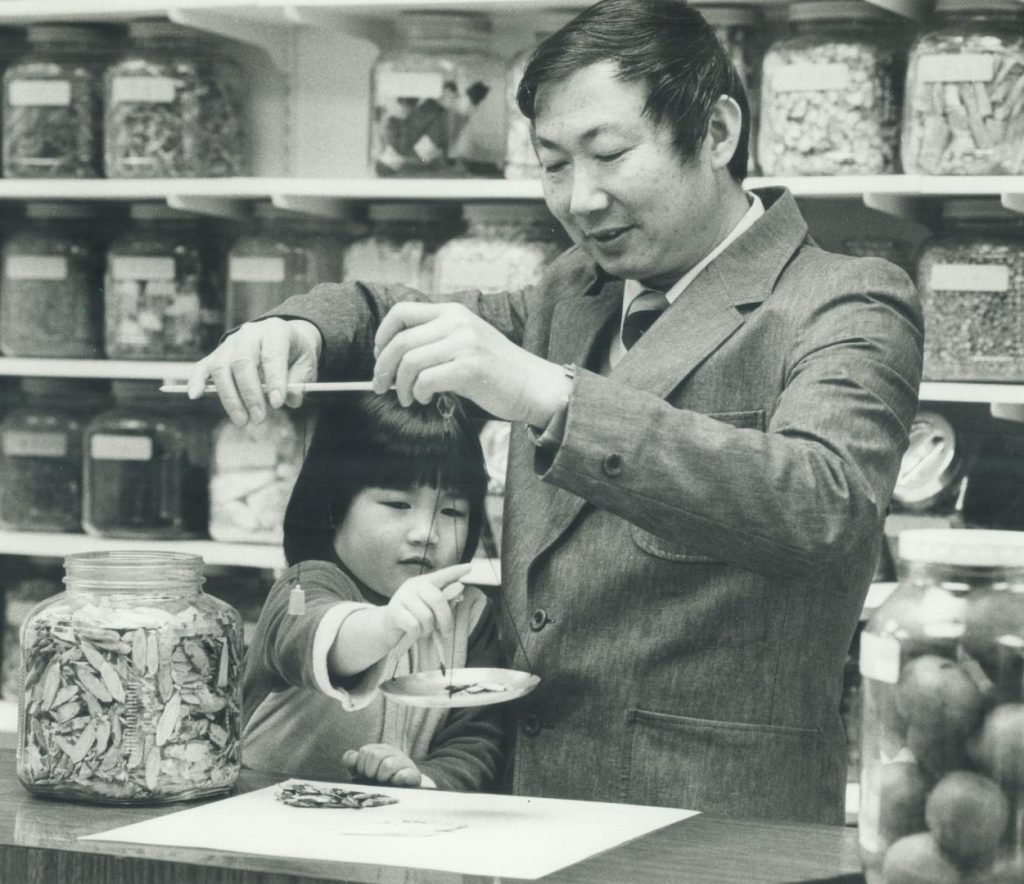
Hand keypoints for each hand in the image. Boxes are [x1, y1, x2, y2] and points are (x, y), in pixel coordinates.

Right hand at [186, 317, 322, 425]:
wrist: (281, 337)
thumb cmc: (294, 354)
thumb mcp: (307, 364)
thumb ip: (299, 381)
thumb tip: (289, 400)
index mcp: (275, 332)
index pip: (272, 355)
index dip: (274, 380)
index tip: (277, 404)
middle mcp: (249, 334)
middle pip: (242, 362)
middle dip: (250, 394)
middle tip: (259, 418)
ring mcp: (230, 344)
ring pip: (221, 367)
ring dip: (230, 397)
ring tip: (242, 420)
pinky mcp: (217, 355)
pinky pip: (203, 366)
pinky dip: (197, 380)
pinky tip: (194, 395)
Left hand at [343, 744, 421, 787]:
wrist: (402, 790)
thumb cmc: (378, 780)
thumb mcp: (362, 771)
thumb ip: (352, 763)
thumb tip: (351, 758)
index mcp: (378, 749)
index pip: (365, 751)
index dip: (361, 767)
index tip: (365, 774)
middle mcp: (391, 751)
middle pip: (374, 755)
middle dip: (370, 772)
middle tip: (375, 779)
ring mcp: (403, 761)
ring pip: (387, 765)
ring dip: (382, 778)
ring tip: (385, 782)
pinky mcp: (413, 773)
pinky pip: (402, 775)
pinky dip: (396, 781)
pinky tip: (396, 783)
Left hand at [373, 302, 571, 425]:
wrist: (533, 385)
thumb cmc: (496, 370)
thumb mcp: (466, 341)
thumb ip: (436, 340)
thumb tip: (393, 359)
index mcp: (452, 312)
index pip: (401, 311)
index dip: (382, 335)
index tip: (379, 356)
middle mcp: (457, 322)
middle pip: (399, 341)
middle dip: (383, 368)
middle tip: (381, 386)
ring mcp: (464, 343)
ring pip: (409, 362)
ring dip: (401, 386)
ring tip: (408, 398)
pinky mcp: (469, 367)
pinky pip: (426, 380)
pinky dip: (418, 393)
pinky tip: (425, 399)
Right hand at [384, 563, 470, 647]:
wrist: (386, 627)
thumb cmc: (413, 617)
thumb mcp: (430, 609)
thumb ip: (445, 599)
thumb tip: (460, 586)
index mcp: (424, 582)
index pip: (443, 575)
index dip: (456, 571)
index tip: (470, 567)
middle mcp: (413, 585)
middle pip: (438, 600)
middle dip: (446, 620)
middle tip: (446, 634)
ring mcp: (402, 596)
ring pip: (426, 617)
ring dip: (428, 630)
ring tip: (423, 631)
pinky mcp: (394, 611)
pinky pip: (414, 626)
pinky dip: (417, 634)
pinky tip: (413, 633)